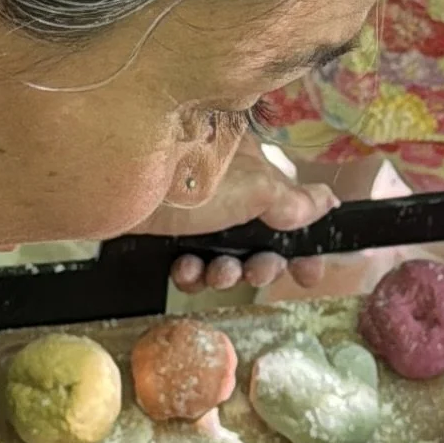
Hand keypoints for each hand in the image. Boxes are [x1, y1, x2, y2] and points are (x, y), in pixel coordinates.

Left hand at [158, 137, 336, 292]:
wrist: (115, 180)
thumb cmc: (191, 173)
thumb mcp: (255, 188)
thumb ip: (294, 202)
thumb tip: (328, 202)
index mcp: (253, 169)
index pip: (291, 210)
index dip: (304, 245)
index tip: (310, 273)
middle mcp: (226, 188)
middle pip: (258, 241)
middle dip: (261, 264)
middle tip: (258, 269)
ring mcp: (193, 212)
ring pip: (222, 257)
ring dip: (225, 273)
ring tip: (216, 270)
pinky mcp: (163, 232)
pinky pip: (187, 262)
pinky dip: (190, 272)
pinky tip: (183, 266)